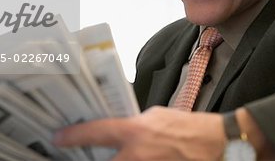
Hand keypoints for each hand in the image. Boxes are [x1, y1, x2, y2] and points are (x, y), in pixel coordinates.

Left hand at [53, 106, 226, 159]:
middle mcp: (137, 154)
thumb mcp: (156, 116)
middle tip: (84, 155)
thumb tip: (120, 130)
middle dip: (93, 160)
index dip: (73, 136)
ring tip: (122, 153)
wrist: (215, 144)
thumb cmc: (188, 127)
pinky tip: (133, 158)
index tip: (59, 138)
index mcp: (136, 132)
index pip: (96, 132)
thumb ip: (134, 123)